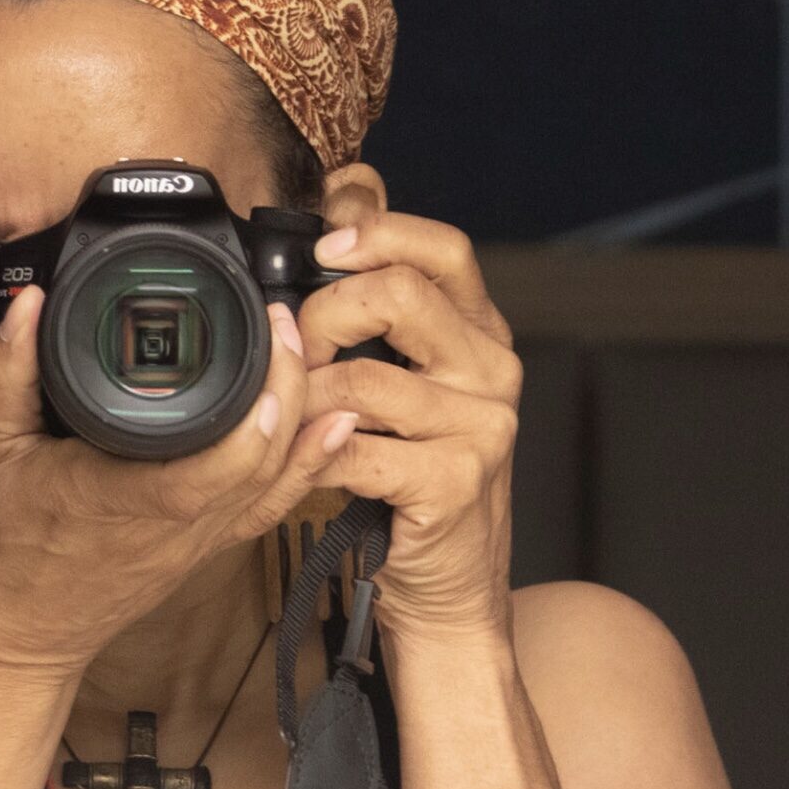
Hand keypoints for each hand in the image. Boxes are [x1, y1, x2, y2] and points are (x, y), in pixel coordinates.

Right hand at [0, 284, 360, 675]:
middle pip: (261, 459)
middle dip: (288, 386)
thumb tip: (26, 303)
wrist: (13, 634)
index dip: (257, 409)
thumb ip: (7, 370)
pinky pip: (269, 507)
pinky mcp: (206, 547)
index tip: (265, 338)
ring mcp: (197, 540)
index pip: (212, 462)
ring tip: (308, 355)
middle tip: (283, 321)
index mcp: (122, 495)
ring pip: (276, 483)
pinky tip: (334, 428)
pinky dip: (308, 467)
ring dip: (303, 419)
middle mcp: (174, 523)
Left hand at [296, 164, 522, 646]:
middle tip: (296, 349)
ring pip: (361, 377)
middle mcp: (493, 369)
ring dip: (305, 395)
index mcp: (481, 331)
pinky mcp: (456, 482)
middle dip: (323, 314)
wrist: (450, 583)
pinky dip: (314, 450)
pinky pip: (354, 446)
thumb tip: (341, 205)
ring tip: (297, 413)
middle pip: (399, 295)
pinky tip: (315, 457)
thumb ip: (381, 308)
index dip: (379, 232)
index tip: (323, 244)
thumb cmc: (412, 471)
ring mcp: (483, 427)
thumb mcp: (407, 379)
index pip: (444, 249)